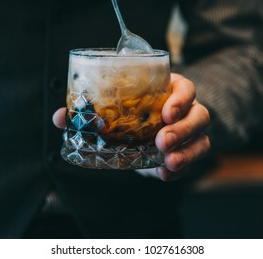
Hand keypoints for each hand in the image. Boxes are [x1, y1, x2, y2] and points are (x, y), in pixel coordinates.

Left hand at [52, 73, 209, 181]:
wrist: (144, 133)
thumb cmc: (130, 115)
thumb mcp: (114, 109)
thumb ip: (89, 112)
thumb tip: (61, 117)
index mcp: (168, 91)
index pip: (185, 88)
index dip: (180, 98)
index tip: (165, 112)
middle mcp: (185, 110)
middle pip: (199, 115)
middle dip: (182, 129)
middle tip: (161, 141)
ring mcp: (190, 133)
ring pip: (202, 139)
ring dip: (186, 152)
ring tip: (168, 161)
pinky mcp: (187, 153)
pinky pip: (193, 161)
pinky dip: (180, 170)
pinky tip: (165, 174)